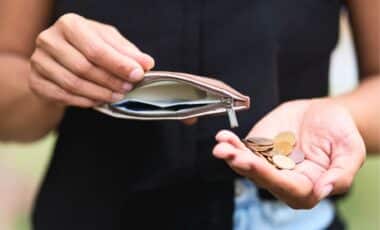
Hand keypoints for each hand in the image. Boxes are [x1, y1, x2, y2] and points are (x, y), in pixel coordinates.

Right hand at [29, 13, 154, 106]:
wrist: (57, 61)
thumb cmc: (86, 48)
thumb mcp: (108, 42)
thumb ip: (127, 52)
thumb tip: (146, 63)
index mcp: (70, 24)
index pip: (96, 48)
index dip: (119, 64)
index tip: (138, 75)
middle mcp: (49, 39)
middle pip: (84, 67)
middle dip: (110, 80)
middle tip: (128, 88)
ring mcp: (39, 61)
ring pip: (73, 83)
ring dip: (100, 93)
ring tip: (117, 96)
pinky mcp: (36, 81)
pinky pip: (63, 95)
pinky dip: (85, 101)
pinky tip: (99, 100)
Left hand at [213, 99, 364, 208]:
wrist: (323, 112)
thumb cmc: (339, 132)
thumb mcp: (351, 150)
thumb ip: (341, 174)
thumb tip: (322, 191)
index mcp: (308, 186)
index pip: (289, 188)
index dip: (273, 178)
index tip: (257, 166)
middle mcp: (284, 179)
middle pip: (263, 178)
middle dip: (247, 167)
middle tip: (234, 156)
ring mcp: (268, 164)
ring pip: (247, 165)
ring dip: (233, 157)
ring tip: (222, 147)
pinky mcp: (258, 149)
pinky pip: (242, 149)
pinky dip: (231, 144)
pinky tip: (223, 138)